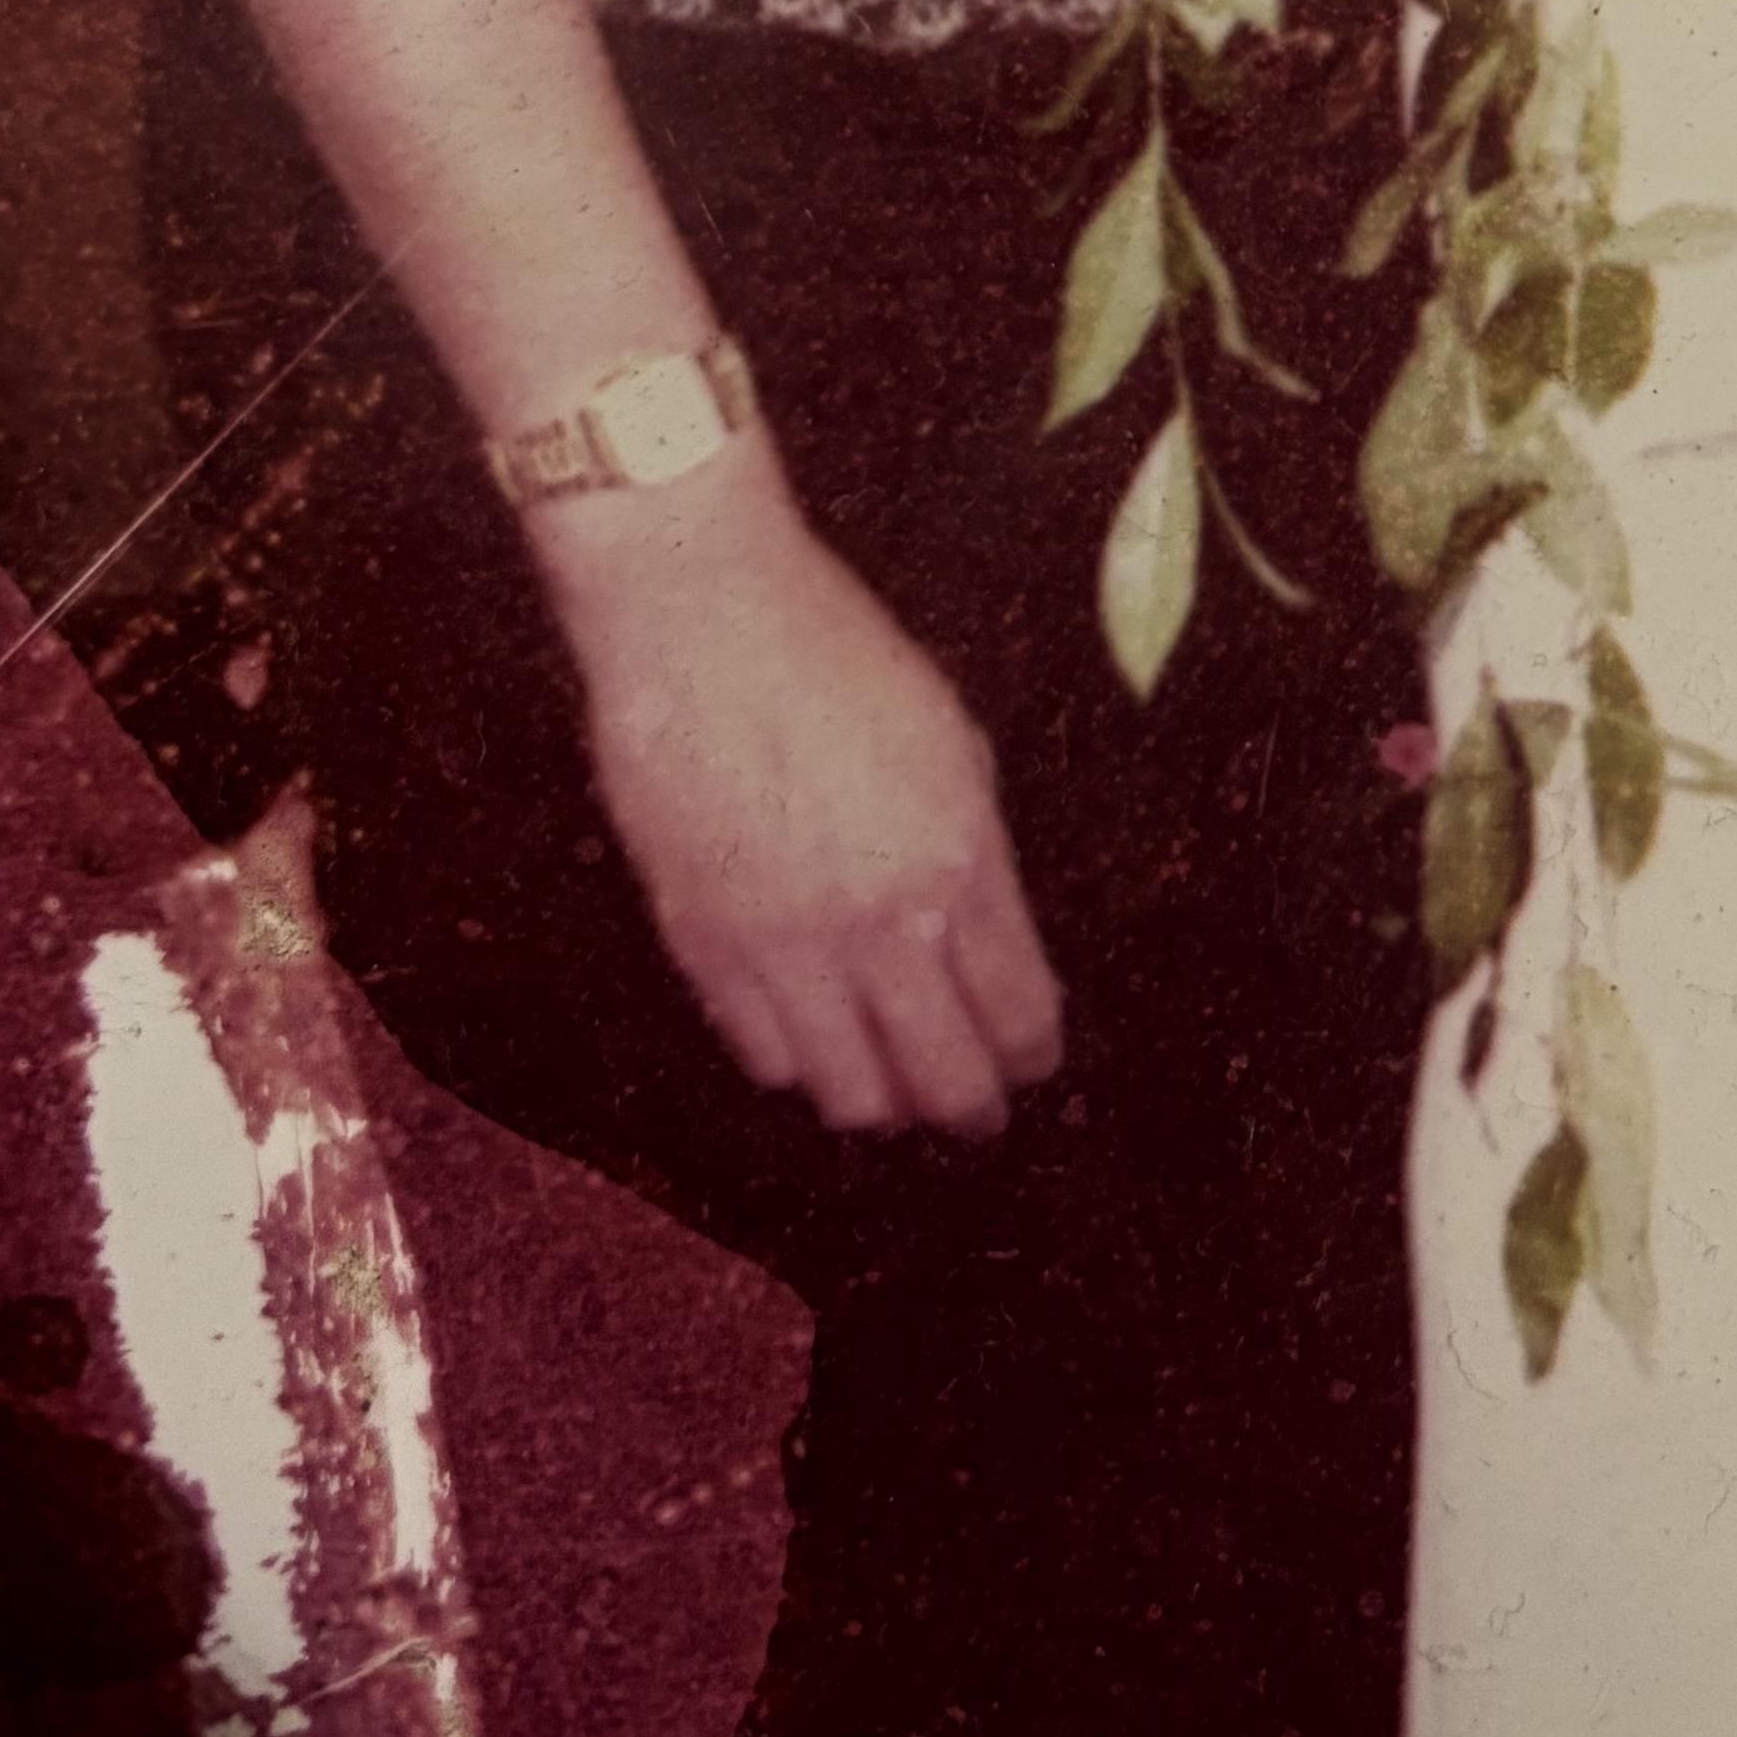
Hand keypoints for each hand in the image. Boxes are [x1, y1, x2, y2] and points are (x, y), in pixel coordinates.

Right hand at [543, 464, 1065, 1137]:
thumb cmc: (835, 654)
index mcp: (960, 862)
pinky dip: (796, 1063)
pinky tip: (810, 1046)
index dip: (1031, 1054)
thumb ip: (969, 851)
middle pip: (944, 1077)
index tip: (1032, 1066)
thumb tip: (977, 937)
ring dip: (879, 1101)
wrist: (703, 623)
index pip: (1017, 1008)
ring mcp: (788, 946)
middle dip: (970, 1107)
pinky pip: (764, 1052)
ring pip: (849, 1092)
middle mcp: (882, 923)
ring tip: (889, 1093)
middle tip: (976, 1114)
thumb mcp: (948, 743)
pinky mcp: (705, 948)